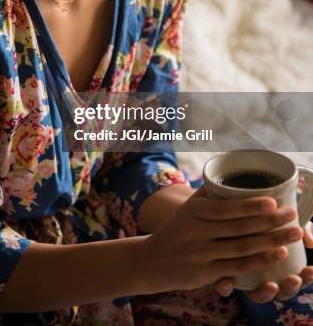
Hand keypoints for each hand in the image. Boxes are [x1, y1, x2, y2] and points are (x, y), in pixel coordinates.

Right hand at [142, 186, 302, 293]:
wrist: (152, 259)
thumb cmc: (177, 228)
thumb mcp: (187, 207)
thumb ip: (209, 192)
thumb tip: (232, 172)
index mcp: (194, 211)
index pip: (226, 208)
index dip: (251, 206)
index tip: (273, 201)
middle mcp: (197, 232)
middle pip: (239, 228)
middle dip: (270, 222)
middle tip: (293, 215)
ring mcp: (202, 254)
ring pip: (242, 248)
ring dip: (271, 241)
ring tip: (293, 233)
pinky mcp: (206, 274)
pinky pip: (238, 267)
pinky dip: (259, 260)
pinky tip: (277, 254)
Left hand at [216, 221, 312, 301]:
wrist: (221, 205)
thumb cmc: (258, 214)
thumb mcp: (278, 218)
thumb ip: (297, 226)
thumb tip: (310, 240)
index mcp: (276, 263)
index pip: (294, 277)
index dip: (305, 277)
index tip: (310, 269)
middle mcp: (261, 274)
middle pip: (280, 291)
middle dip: (289, 288)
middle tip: (294, 279)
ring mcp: (243, 275)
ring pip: (255, 294)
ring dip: (264, 294)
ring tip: (272, 286)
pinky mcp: (220, 270)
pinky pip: (223, 285)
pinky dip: (226, 287)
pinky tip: (226, 282)